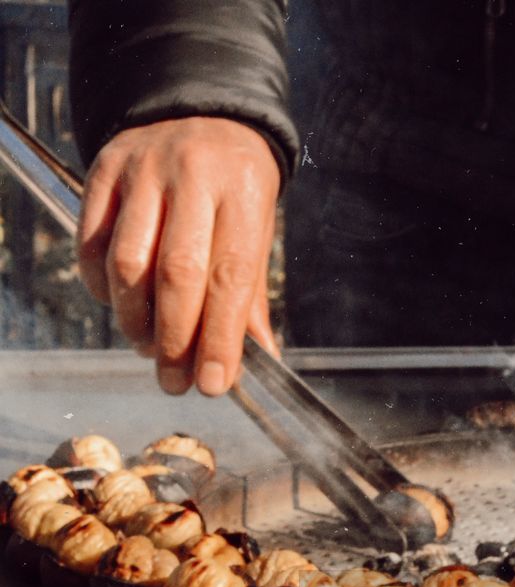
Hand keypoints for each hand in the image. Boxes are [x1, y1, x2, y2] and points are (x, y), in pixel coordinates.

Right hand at [77, 117, 280, 395]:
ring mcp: (142, 169)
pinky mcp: (103, 170)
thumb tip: (263, 363)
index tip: (212, 385)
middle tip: (174, 381)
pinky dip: (102, 287)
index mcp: (241, 192)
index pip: (229, 277)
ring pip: (127, 262)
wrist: (202, 114)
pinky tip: (119, 305)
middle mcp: (191, 175)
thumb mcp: (256, 235)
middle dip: (174, 340)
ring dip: (134, 320)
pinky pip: (93, 243)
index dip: (218, 338)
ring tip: (148, 347)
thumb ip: (251, 301)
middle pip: (176, 273)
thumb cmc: (234, 192)